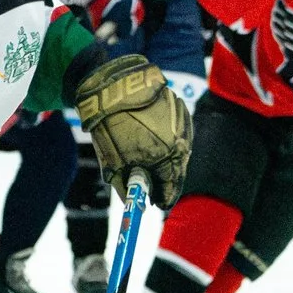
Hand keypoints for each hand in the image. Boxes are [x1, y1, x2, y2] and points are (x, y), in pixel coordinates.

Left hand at [71, 54, 190, 208]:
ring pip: (178, 152)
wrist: (113, 88)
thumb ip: (125, 187)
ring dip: (166, 161)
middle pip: (177, 169)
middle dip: (165, 181)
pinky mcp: (179, 110)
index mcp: (168, 155)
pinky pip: (176, 135)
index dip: (164, 198)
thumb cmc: (110, 127)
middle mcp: (181, 140)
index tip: (157, 204)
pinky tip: (152, 142)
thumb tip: (133, 201)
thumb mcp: (113, 163)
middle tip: (153, 190)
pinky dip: (166, 143)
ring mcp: (182, 124)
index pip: (172, 185)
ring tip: (149, 163)